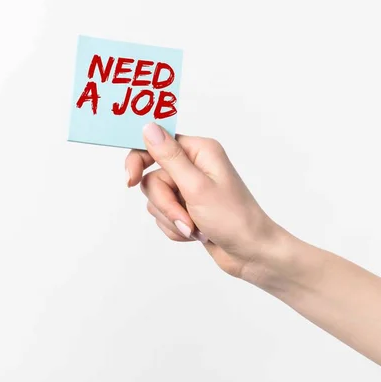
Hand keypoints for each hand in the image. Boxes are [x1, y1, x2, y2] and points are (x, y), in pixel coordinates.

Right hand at [125, 122, 285, 280]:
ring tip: (195, 228)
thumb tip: (149, 128)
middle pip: (153, 179)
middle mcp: (194, 166)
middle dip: (166, 204)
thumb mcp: (197, 187)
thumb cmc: (234, 219)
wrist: (250, 253)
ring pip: (156, 200)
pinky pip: (163, 215)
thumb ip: (169, 158)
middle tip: (185, 218)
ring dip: (173, 218)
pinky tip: (196, 234)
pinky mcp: (187, 207)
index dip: (139, 161)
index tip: (130, 180)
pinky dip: (176, 228)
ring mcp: (189, 188)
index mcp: (200, 151)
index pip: (156, 144)